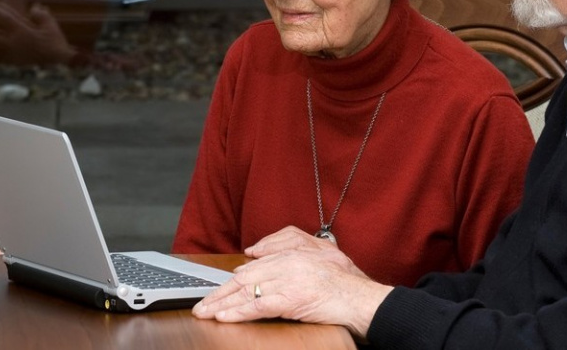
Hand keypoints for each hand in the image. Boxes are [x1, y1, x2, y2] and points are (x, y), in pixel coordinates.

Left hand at [0, 0, 76, 64]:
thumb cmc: (56, 44)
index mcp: (22, 32)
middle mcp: (14, 43)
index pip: (6, 19)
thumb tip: (34, 8)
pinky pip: (1, 56)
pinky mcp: (17, 62)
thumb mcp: (51, 26)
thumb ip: (41, 16)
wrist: (59, 65)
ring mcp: (14, 54)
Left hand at [192, 226, 391, 338]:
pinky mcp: (290, 298)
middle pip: (246, 277)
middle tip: (203, 303)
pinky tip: (224, 317)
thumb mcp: (323, 258)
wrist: (363, 300)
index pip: (256, 266)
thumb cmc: (347, 284)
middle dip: (221, 292)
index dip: (235, 279)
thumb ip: (292, 250)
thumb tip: (257, 254)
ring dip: (222, 304)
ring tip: (205, 312)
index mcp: (294, 253)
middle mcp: (288, 263)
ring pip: (247, 291)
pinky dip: (238, 312)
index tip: (220, 289)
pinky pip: (258, 305)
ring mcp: (289, 280)